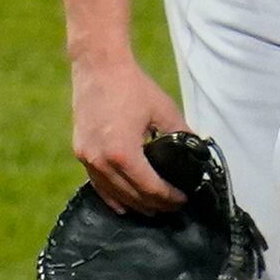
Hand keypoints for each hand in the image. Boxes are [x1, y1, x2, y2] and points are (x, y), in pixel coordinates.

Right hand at [71, 57, 189, 213]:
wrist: (99, 69)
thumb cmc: (133, 88)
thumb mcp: (164, 111)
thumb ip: (182, 133)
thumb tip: (199, 150)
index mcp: (124, 152)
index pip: (149, 187)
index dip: (168, 197)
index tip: (183, 200)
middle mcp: (101, 160)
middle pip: (131, 195)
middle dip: (154, 204)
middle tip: (172, 208)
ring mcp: (87, 158)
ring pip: (112, 193)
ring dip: (133, 204)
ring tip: (152, 210)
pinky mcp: (81, 152)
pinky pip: (96, 183)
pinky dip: (111, 196)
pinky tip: (122, 205)